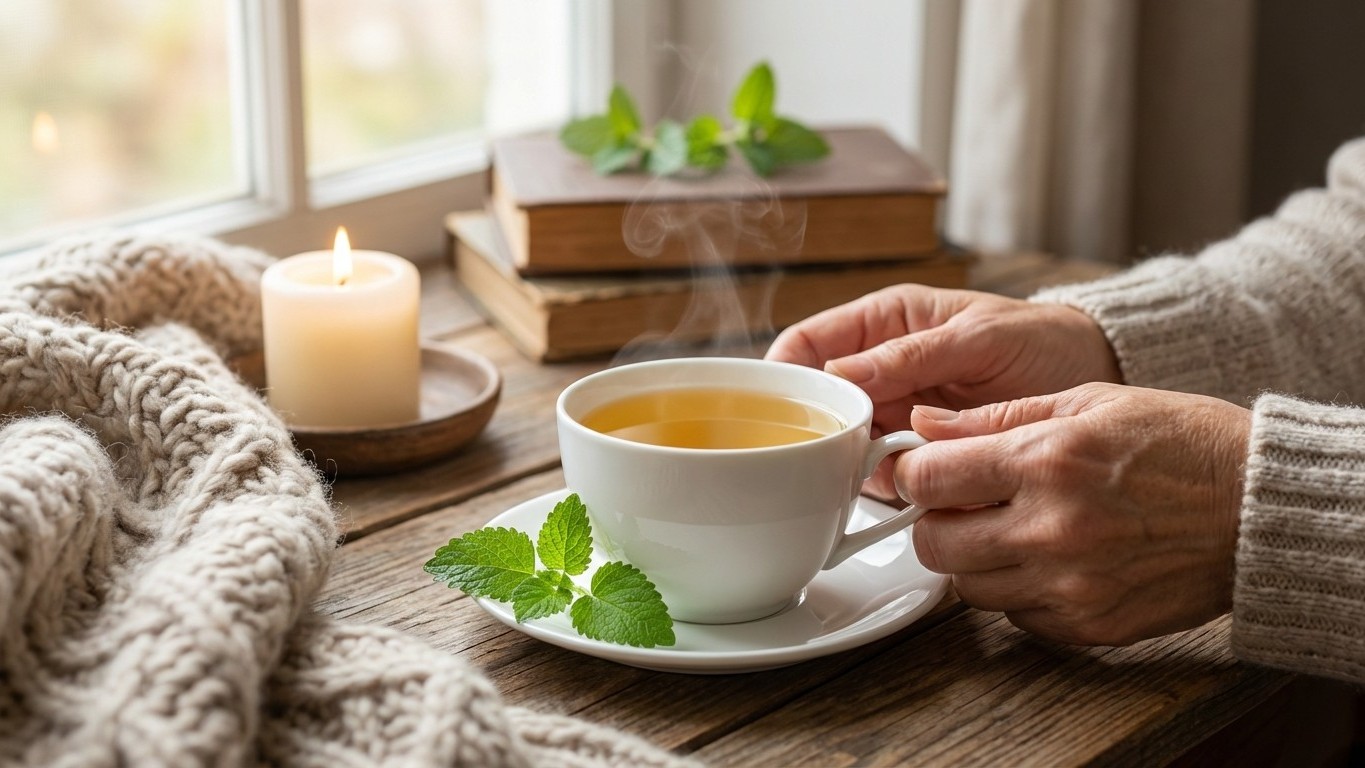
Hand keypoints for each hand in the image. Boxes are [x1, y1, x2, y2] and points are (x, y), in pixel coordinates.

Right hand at [767, 284, 1121, 497]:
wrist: (1095, 380)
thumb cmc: (1042, 341)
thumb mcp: (978, 337)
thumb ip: (912, 354)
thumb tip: (842, 372)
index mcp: (883, 323)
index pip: (806, 344)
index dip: (780, 373)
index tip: (770, 408)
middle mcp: (879, 370)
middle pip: (813, 400)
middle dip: (808, 427)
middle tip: (813, 452)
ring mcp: (894, 415)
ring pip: (838, 440)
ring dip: (841, 459)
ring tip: (861, 470)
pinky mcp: (916, 455)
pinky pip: (876, 472)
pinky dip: (875, 484)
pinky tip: (889, 490)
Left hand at [898, 383, 1250, 645]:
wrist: (1262, 508)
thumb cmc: (1182, 442)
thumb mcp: (1087, 402)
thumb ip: (995, 417)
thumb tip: (925, 423)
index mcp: (1044, 461)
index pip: (926, 480)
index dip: (915, 473)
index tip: (927, 471)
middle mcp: (1050, 529)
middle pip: (934, 544)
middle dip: (936, 521)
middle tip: (962, 505)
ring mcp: (1070, 586)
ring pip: (968, 589)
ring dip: (975, 560)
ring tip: (1010, 530)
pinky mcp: (1090, 626)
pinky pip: (1017, 618)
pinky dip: (1019, 593)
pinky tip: (1049, 561)